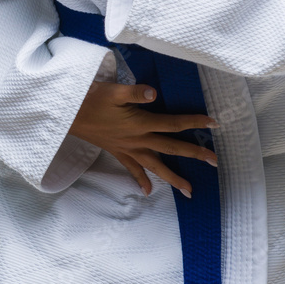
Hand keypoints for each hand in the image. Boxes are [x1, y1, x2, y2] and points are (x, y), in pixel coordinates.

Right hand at [69, 79, 218, 197]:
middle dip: (194, 154)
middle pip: (171, 148)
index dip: (194, 122)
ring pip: (155, 166)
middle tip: (215, 161)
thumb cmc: (92, 99)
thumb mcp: (114, 91)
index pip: (173, 124)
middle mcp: (138, 139)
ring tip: (189, 191)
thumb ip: (135, 92)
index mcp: (141, 123)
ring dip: (173, 178)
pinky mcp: (118, 152)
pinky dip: (141, 180)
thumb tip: (154, 93)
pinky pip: (133, 170)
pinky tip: (148, 192)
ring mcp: (128, 148)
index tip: (213, 123)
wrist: (69, 115)